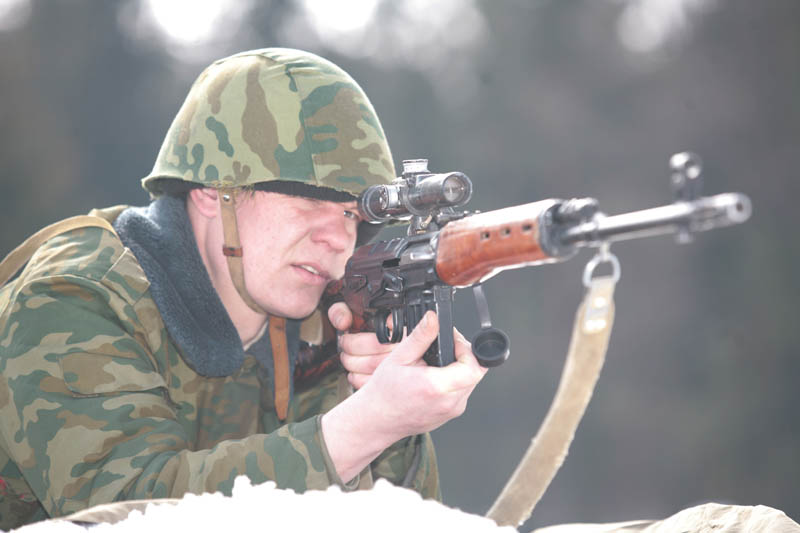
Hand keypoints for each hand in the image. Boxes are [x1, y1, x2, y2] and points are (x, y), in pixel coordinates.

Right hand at [321, 310, 487, 481]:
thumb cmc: (383, 393)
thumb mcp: (398, 358)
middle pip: (475, 373)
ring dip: (460, 369)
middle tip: (446, 347)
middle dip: (464, 356)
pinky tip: (436, 377)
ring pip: (470, 383)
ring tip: (437, 363)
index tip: (453, 340)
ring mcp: (451, 411)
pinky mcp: (450, 415)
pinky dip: (455, 382)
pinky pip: (462, 393)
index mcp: (436, 387)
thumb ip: (420, 336)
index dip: (467, 349)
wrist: (376, 421)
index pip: (473, 366)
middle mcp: (448, 402)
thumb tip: (433, 318)